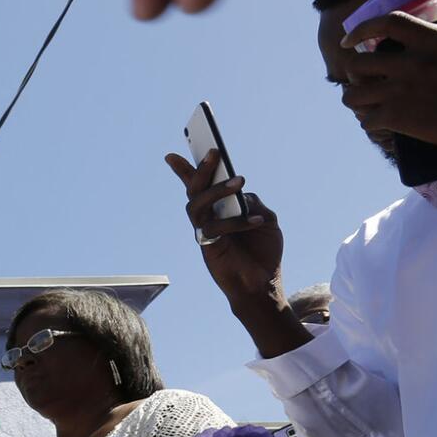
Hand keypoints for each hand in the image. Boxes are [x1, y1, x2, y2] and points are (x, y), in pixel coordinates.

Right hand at [164, 151, 287, 311]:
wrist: (263, 284)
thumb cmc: (263, 252)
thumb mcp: (265, 219)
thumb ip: (252, 202)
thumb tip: (240, 192)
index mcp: (219, 210)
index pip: (198, 187)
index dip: (184, 171)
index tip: (171, 155)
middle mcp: (207, 219)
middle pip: (194, 190)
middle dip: (200, 169)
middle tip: (214, 152)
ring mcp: (205, 232)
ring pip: (197, 205)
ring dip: (217, 189)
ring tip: (240, 180)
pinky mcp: (208, 247)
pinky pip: (214, 227)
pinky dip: (236, 221)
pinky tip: (256, 221)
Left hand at [336, 16, 436, 161]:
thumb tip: (419, 31)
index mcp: (432, 40)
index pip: (387, 22)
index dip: (361, 28)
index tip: (348, 40)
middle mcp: (412, 63)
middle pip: (357, 63)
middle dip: (353, 72)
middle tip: (361, 78)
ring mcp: (402, 92)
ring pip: (352, 95)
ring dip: (354, 98)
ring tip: (364, 101)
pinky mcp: (399, 118)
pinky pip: (366, 120)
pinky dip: (369, 122)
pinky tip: (378, 121)